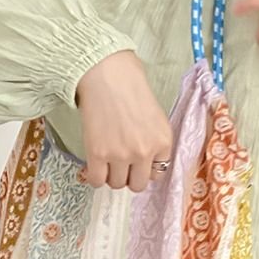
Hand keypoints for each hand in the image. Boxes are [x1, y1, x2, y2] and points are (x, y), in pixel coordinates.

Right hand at [75, 51, 172, 192]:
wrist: (105, 73)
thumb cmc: (130, 87)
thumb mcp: (155, 116)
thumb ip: (155, 142)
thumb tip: (145, 165)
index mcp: (163, 141)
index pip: (158, 173)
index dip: (145, 168)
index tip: (137, 161)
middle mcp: (145, 152)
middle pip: (138, 184)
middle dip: (129, 176)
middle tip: (120, 162)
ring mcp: (121, 155)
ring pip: (117, 184)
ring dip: (111, 175)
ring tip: (107, 158)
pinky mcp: (98, 154)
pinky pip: (97, 181)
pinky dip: (95, 176)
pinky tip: (95, 164)